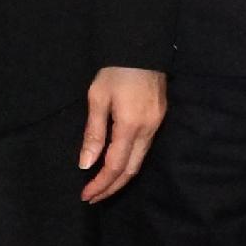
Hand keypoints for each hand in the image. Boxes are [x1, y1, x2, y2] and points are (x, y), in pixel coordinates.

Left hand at [79, 66, 167, 202]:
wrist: (141, 47)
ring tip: (102, 185)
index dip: (100, 184)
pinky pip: (145, 149)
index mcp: (130, 126)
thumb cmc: (115, 71)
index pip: (115, 166)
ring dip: (121, 177)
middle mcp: (148, 130)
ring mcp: (157, 124)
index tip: (86, 195)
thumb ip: (93, 134)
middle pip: (131, 170)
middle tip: (93, 198)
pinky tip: (118, 164)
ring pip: (140, 161)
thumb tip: (86, 164)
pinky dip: (129, 162)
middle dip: (111, 187)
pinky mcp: (159, 118)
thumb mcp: (97, 99)